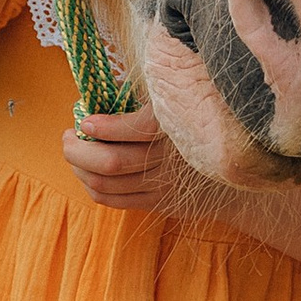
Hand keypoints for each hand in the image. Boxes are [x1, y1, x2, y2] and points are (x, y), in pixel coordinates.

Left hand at [61, 104, 178, 211]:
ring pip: (105, 185)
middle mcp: (169, 160)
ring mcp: (163, 186)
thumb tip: (95, 97)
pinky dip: (92, 186)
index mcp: (174, 126)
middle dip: (77, 150)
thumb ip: (137, 96)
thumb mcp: (171, 101)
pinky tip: (87, 172)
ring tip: (74, 151)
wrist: (232, 166)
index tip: (85, 120)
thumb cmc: (189, 122)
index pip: (134, 129)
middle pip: (110, 162)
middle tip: (68, 136)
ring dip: (79, 168)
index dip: (103, 127)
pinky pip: (112, 200)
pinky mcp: (159, 203)